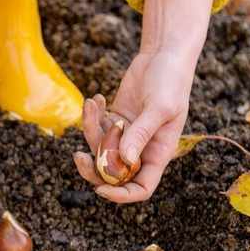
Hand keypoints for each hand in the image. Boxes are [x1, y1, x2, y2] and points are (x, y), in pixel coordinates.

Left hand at [73, 0, 214, 202]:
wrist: (163, 56)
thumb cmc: (170, 81)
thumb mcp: (159, 107)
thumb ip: (141, 133)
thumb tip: (124, 159)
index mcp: (158, 154)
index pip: (141, 188)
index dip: (121, 195)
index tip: (100, 189)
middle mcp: (141, 149)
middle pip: (113, 174)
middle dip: (93, 168)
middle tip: (78, 156)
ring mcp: (126, 135)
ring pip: (99, 148)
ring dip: (90, 129)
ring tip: (92, 104)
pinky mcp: (114, 120)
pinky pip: (96, 128)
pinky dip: (91, 116)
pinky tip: (96, 99)